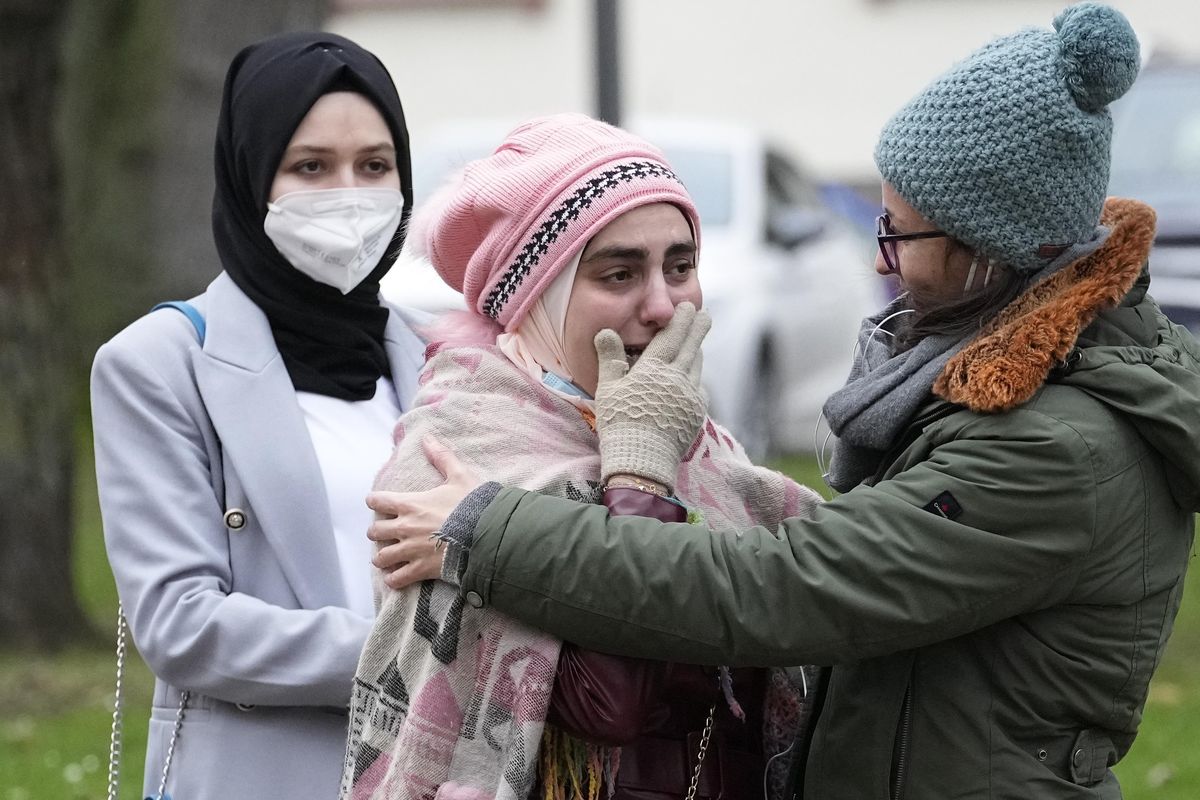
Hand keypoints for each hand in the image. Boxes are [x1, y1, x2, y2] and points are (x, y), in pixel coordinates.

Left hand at [367, 436, 480, 589]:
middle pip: (375, 531)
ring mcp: (411, 551)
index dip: (375, 500)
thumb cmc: (474, 505)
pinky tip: (395, 577)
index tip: (377, 502)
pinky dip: (393, 579)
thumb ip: (442, 457)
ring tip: (386, 558)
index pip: (378, 500)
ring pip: (382, 557)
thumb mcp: (460, 476)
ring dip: (382, 557)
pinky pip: (397, 579)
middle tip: (383, 532)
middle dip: (377, 531)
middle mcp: (404, 528)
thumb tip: (428, 437)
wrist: (486, 535)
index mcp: (410, 504)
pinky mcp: (420, 569)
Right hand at [593, 301, 710, 492]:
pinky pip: (699, 389)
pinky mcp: (696, 415)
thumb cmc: (620, 422)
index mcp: (655, 369)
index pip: (671, 337)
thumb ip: (610, 358)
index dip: (681, 320)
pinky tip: (693, 380)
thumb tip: (605, 331)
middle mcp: (677, 379)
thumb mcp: (608, 388)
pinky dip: (696, 379)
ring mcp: (690, 397)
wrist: (642, 460)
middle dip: (698, 329)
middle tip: (705, 315)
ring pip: (696, 367)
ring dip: (697, 352)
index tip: (689, 307)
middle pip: (691, 347)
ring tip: (696, 345)